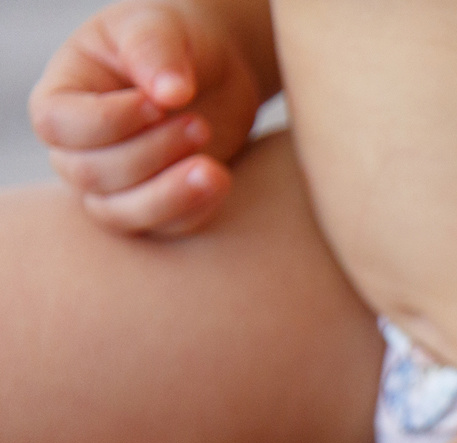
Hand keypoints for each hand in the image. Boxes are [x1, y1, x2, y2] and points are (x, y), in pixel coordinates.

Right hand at [28, 2, 265, 235]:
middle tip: (200, 125)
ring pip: (121, 212)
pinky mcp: (154, 207)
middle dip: (150, 154)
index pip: (59, 126)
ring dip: (169, 195)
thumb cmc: (173, 41)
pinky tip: (222, 183)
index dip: (109, 122)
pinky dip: (192, 212)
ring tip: (215, 169)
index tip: (158, 102)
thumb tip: (170, 94)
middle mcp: (77, 148)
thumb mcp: (158, 27)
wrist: (214, 70)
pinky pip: (163, 227)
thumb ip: (154, 51)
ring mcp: (112, 185)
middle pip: (91, 174)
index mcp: (61, 98)